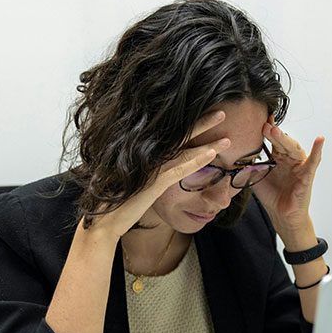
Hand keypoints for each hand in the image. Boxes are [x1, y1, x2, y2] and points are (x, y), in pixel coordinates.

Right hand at [85, 111, 230, 239]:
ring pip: (184, 150)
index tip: (207, 114)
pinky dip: (196, 160)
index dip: (191, 124)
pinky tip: (212, 154)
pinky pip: (179, 169)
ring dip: (207, 142)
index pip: (173, 135)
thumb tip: (161, 167)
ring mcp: (150, 168)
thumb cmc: (119, 201)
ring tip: (227, 138)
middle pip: (180, 135)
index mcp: (145, 154)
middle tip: (222, 112)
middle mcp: (148, 156)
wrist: (103, 220)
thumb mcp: (136, 182)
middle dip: (202, 123)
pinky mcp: (152, 183)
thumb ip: (149, 172)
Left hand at [251, 116, 324, 234]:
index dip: (266, 130)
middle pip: (281, 142)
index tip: (257, 120)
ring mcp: (299, 165)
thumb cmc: (271, 196)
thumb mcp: (255, 178)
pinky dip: (318, 150)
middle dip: (272, 133)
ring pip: (293, 148)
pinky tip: (320, 139)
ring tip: (275, 130)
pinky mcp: (307, 175)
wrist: (281, 215)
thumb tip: (234, 154)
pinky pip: (314, 161)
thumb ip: (247, 166)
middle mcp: (288, 158)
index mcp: (277, 157)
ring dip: (285, 139)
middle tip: (263, 125)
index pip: (272, 140)